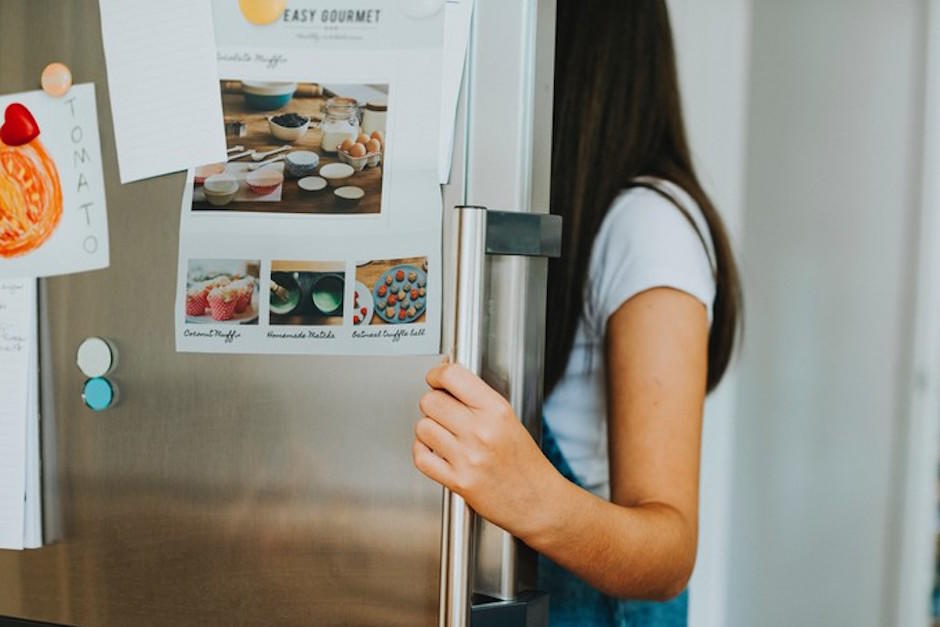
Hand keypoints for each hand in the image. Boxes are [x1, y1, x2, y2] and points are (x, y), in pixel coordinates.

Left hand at [412, 362, 561, 540]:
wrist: (538, 501)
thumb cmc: (525, 463)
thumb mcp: (509, 419)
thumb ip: (478, 400)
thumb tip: (446, 381)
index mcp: (497, 410)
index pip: (452, 377)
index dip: (437, 374)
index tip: (436, 379)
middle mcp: (482, 431)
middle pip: (431, 401)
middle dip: (432, 404)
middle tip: (442, 411)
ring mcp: (468, 457)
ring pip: (423, 428)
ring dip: (428, 430)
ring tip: (442, 434)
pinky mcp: (458, 481)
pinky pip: (422, 457)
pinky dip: (422, 452)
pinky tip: (434, 451)